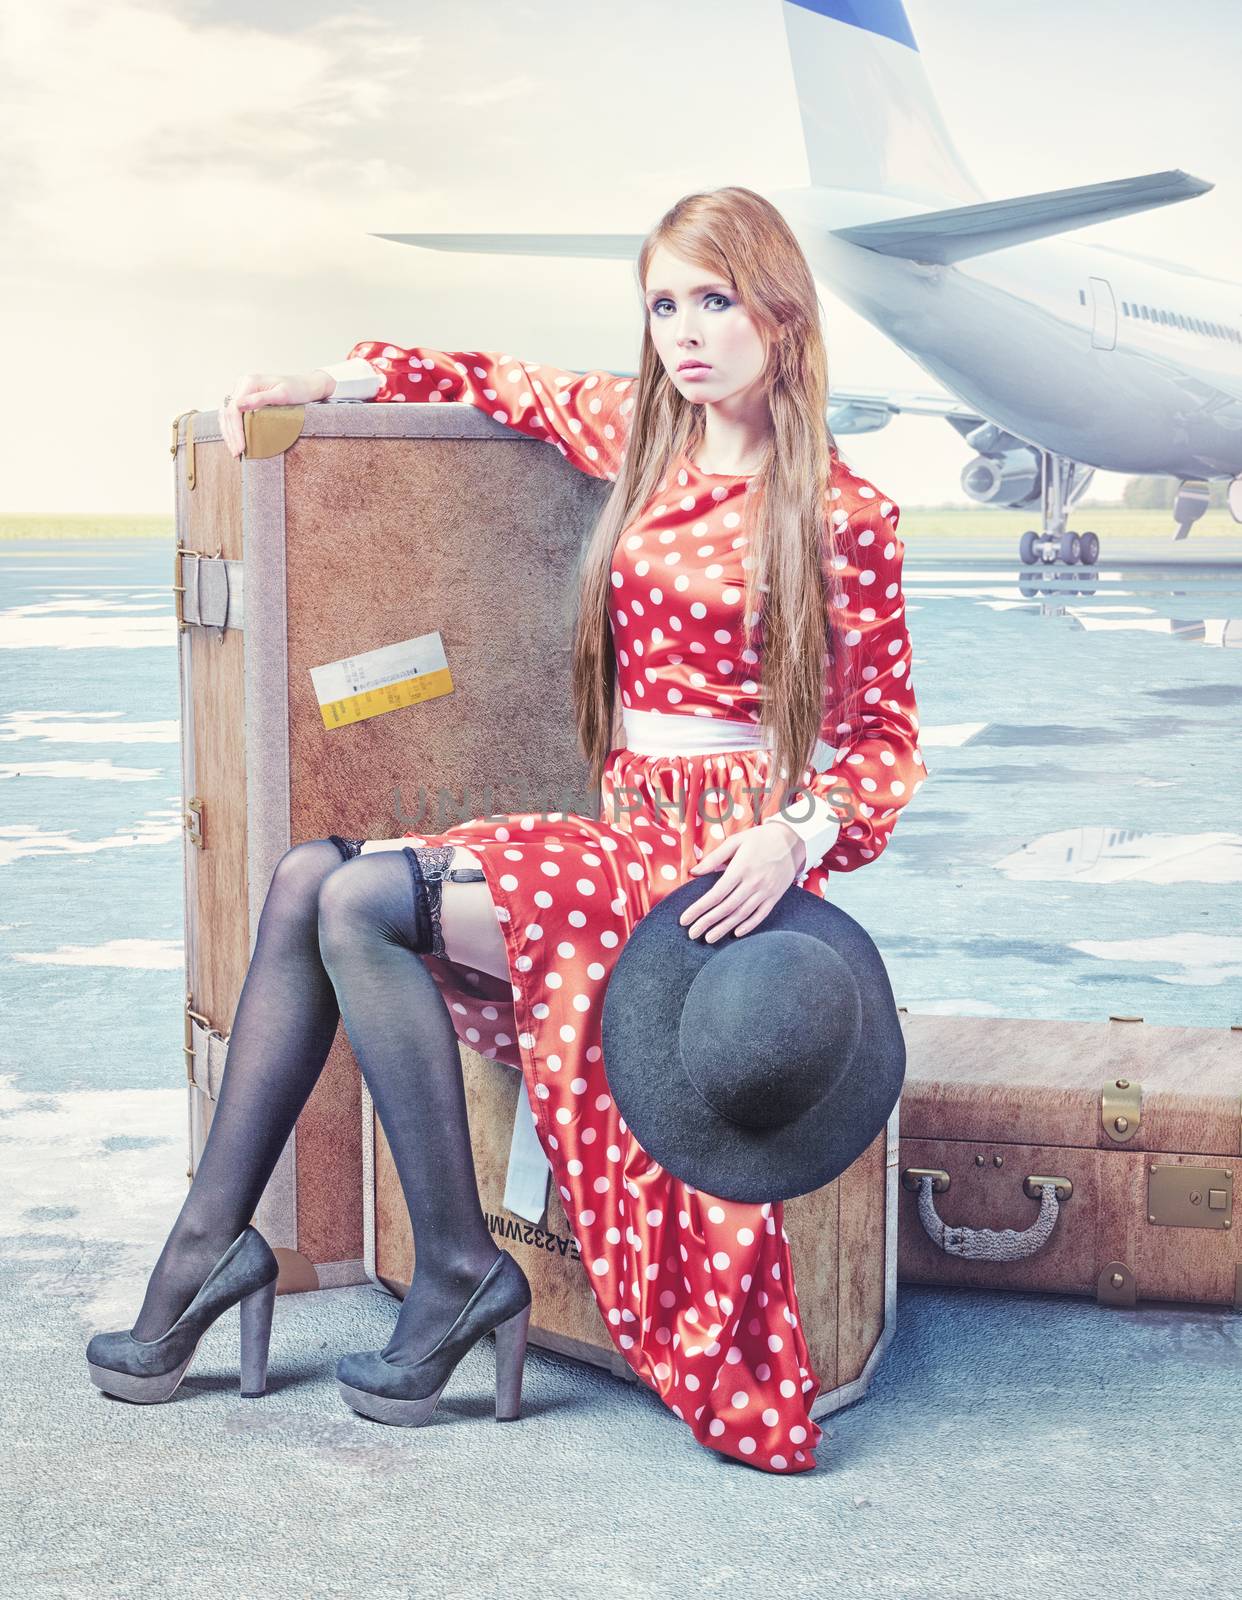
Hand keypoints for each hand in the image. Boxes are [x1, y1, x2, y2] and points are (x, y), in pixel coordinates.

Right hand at [219, 370, 334, 458]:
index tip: (241, 448)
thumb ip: (260, 399)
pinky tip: (235, 440)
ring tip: (235, 451)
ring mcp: (243, 391)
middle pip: (228, 412)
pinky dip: (232, 428)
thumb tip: (238, 406)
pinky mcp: (246, 398)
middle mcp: (243, 384)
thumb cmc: (298, 390)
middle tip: (237, 454)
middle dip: (231, 435)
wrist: (307, 386)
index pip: (234, 410)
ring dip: (229, 433)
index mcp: (249, 382)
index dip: (236, 431)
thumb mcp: (282, 395)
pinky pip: (233, 414)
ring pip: (226, 414)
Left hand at [679, 821, 805, 943]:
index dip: (699, 908)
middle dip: (707, 922)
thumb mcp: (735, 841)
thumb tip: (694, 872)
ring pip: (742, 914)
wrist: (792, 840)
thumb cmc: (759, 839)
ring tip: (709, 938)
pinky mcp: (775, 896)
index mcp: (740, 868)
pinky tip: (736, 933)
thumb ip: (714, 858)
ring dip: (724, 928)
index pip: (716, 893)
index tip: (685, 919)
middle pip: (726, 908)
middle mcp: (753, 882)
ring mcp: (766, 891)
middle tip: (692, 934)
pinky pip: (761, 915)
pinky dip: (748, 926)